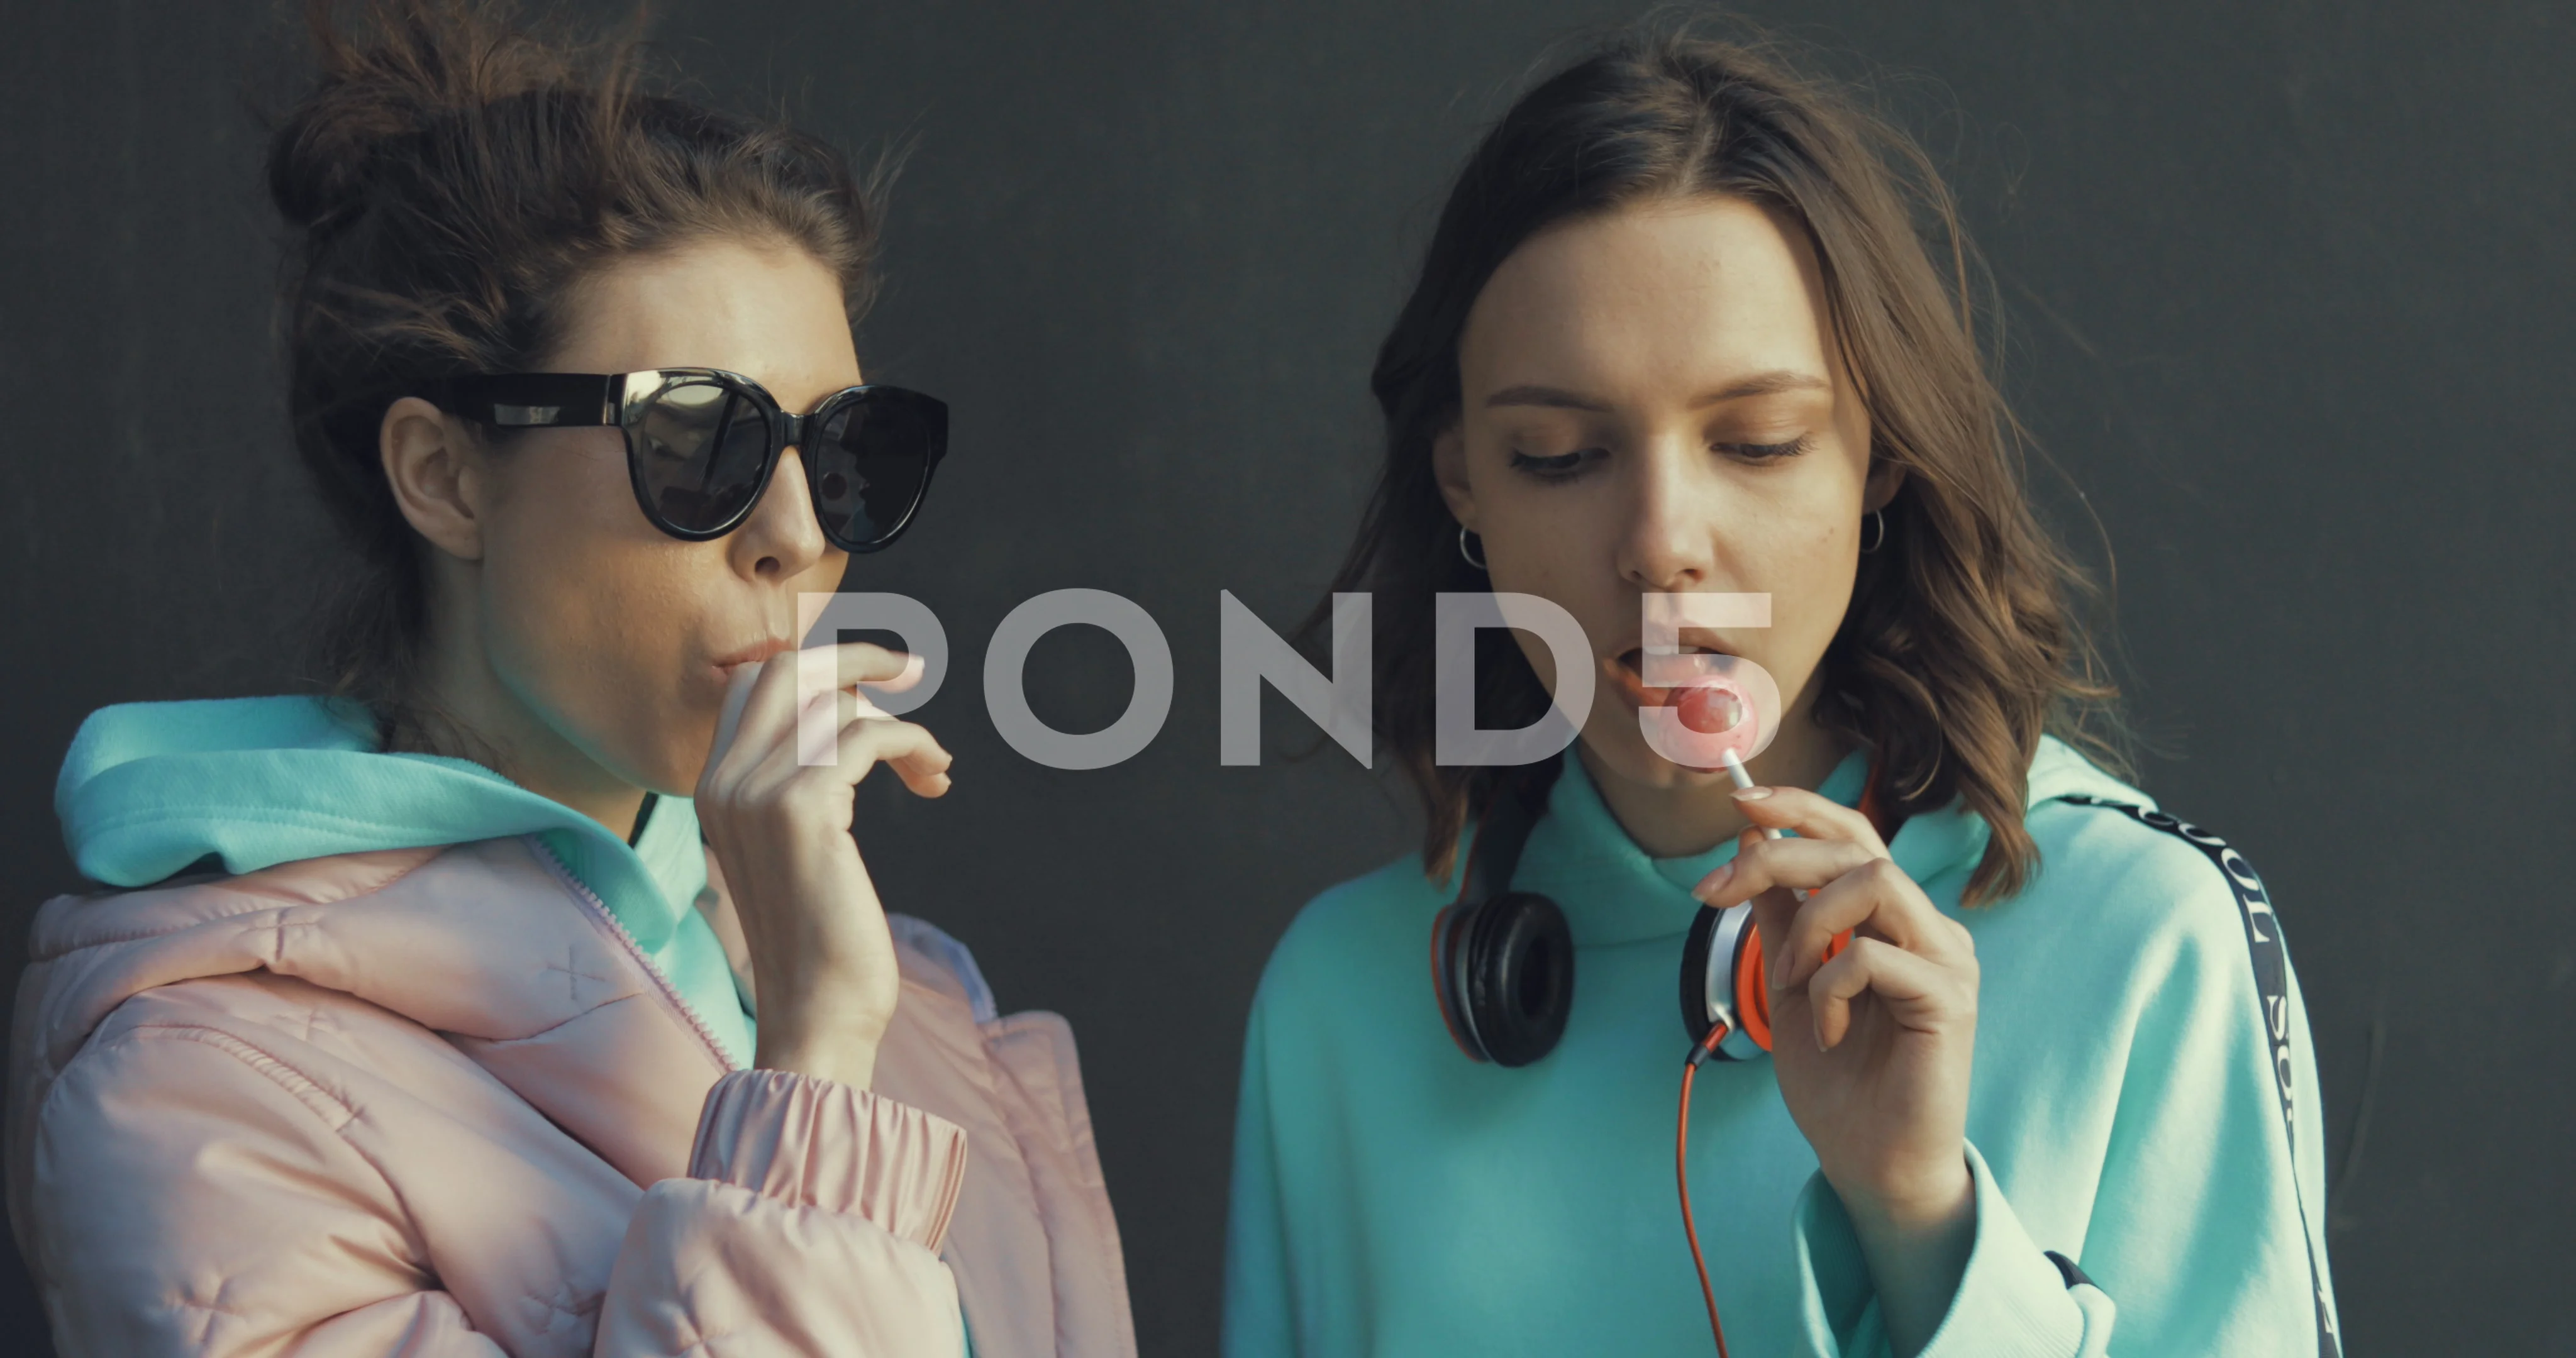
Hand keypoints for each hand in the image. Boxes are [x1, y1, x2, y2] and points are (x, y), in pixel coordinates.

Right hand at [693, 643, 951, 1089]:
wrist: (816, 1013)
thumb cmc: (820, 941)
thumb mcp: (797, 848)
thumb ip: (801, 784)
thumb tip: (852, 713)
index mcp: (712, 789)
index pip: (752, 683)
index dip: (817, 668)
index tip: (874, 682)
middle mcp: (723, 782)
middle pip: (786, 668)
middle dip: (855, 656)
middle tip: (913, 671)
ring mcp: (756, 793)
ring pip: (839, 702)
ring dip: (903, 723)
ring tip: (932, 767)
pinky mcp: (802, 808)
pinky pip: (869, 733)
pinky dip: (912, 744)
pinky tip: (934, 778)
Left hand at [1693, 785, 1977, 1353]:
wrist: (1870, 1164)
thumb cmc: (1838, 1081)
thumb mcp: (1791, 985)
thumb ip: (1782, 917)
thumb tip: (1751, 844)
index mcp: (1893, 919)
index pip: (1855, 835)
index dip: (1801, 806)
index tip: (1739, 801)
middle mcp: (1929, 927)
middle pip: (1858, 847)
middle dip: (1778, 855)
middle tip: (1714, 890)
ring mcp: (1947, 959)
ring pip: (1876, 882)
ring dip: (1810, 926)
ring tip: (1792, 982)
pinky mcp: (1950, 998)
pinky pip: (1875, 956)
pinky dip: (1831, 988)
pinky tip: (1826, 1031)